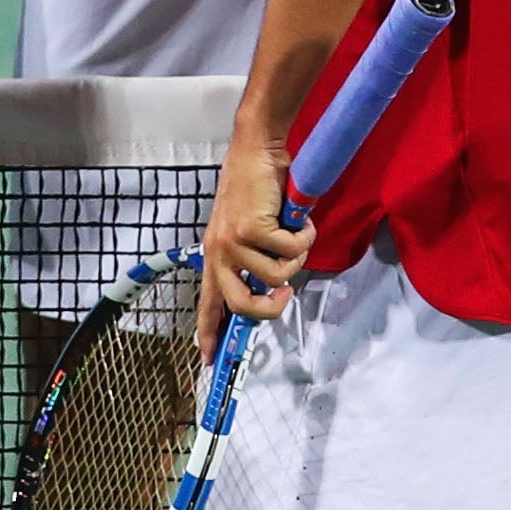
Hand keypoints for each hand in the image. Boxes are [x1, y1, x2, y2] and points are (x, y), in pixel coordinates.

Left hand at [195, 137, 310, 359]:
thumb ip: (251, 259)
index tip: (209, 359)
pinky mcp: (252, 228)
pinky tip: (297, 218)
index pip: (206, 303)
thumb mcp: (244, 229)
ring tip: (292, 232)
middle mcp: (218, 252)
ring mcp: (233, 241)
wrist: (256, 150)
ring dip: (296, 256)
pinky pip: (291, 251)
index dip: (209, 333)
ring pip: (278, 276)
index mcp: (213, 256)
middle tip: (287, 293)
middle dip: (272, 308)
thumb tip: (272, 290)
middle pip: (243, 304)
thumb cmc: (256, 189)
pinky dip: (303, 235)